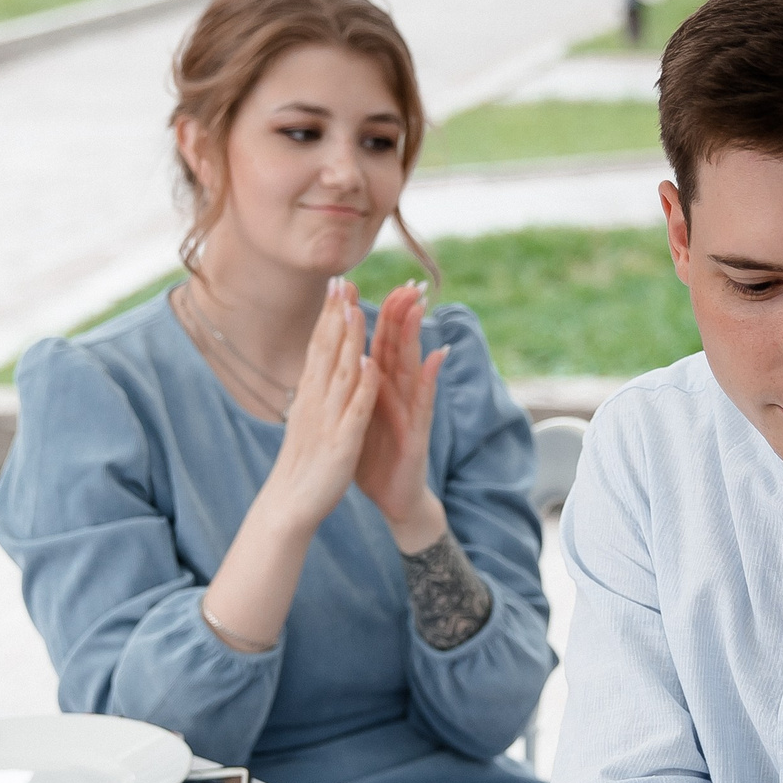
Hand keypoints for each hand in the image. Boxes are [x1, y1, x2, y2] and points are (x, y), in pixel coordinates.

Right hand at [257, 279, 381, 530]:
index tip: (337, 284)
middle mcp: (315, 400)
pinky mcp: (342, 441)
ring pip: (340, 372)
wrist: (289, 504)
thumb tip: (315, 367)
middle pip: (326, 350)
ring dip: (348, 339)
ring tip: (357, 308)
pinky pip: (354, 410)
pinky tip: (370, 364)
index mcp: (309, 395)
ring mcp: (328, 419)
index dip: (328, 315)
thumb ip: (314, 392)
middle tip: (343, 280)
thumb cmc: (302, 462)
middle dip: (336, 315)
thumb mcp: (307, 419)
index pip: (319, 346)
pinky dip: (362, 386)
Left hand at [353, 283, 447, 546]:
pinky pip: (424, 404)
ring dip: (416, 337)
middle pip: (399, 348)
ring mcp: (412, 412)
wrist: (394, 500)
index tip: (370, 284)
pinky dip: (429, 381)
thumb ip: (357, 388)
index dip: (375, 315)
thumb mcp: (360, 417)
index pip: (378, 344)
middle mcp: (399, 395)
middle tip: (406, 282)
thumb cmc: (376, 459)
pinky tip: (436, 359)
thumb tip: (346, 359)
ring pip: (413, 367)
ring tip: (418, 307)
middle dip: (401, 314)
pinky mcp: (418, 434)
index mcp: (379, 389)